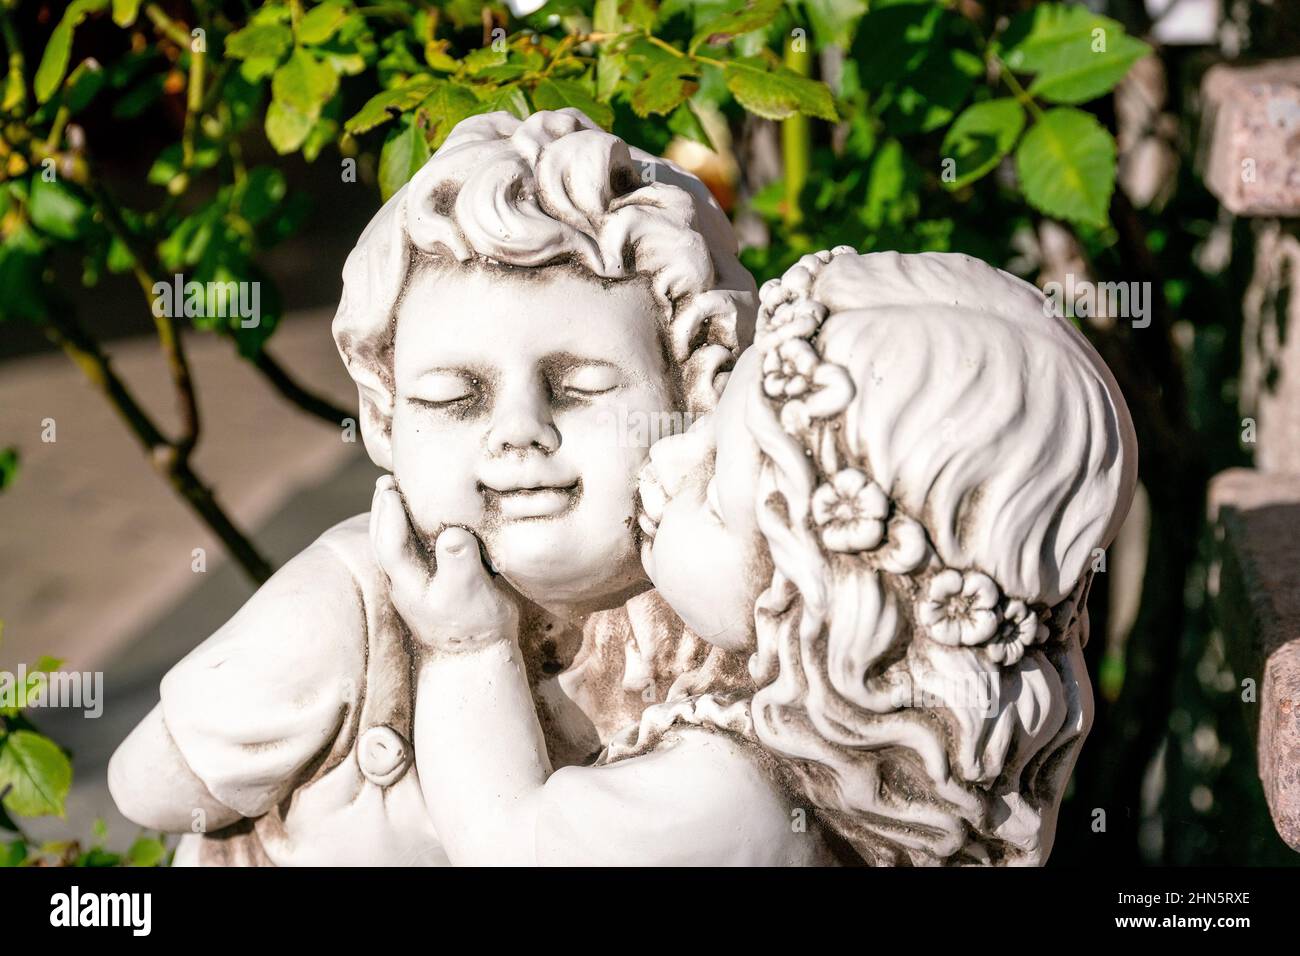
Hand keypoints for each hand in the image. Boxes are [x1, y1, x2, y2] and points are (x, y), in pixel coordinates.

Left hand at [370, 475, 518, 653]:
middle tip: (386, 480)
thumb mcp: (471, 594)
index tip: (388, 485)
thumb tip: (452, 535)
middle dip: (384, 510)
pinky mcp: (429, 587)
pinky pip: (412, 553)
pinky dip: (411, 531)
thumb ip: (459, 564)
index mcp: (408, 581)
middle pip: (384, 541)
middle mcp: (404, 582)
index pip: (389, 541)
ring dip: (394, 519)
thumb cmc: (476, 626)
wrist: (477, 661)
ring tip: (395, 492)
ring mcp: (414, 586)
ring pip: (395, 547)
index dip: (388, 513)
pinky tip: (422, 521)